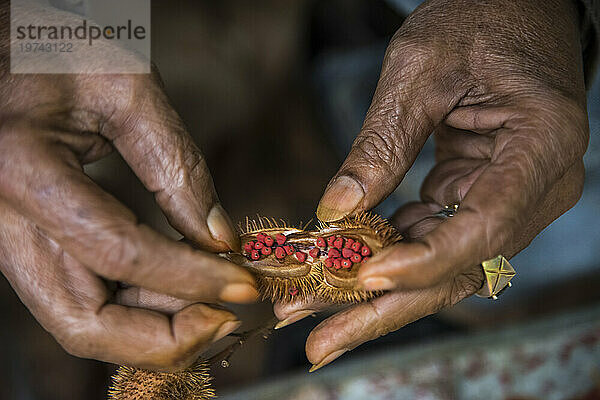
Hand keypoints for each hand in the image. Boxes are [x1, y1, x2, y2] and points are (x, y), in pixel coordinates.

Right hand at [0, 35, 257, 370]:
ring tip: (215, 302)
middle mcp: (0, 220)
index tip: (244, 284)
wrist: (1, 46)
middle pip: (83, 322)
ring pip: (80, 320)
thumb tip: (220, 238)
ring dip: (154, 327)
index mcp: (20, 169)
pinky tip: (183, 284)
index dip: (191, 278)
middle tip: (227, 319)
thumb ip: (174, 165)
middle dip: (165, 337)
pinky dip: (135, 302)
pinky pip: (81, 293)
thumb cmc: (54, 46)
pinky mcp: (26, 241)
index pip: (119, 253)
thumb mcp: (124, 87)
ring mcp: (8, 238)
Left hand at [280, 0, 588, 369]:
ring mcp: (509, 198)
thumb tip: (334, 213)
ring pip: (441, 266)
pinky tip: (336, 274)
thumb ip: (380, 145)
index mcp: (540, 146)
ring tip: (310, 316)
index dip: (424, 260)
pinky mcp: (479, 197)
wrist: (512, 8)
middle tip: (320, 341)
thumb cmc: (477, 19)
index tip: (361, 278)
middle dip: (384, 307)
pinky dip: (384, 258)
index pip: (485, 226)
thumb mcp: (418, 70)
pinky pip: (431, 240)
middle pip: (459, 267)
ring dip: (373, 293)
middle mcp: (536, 187)